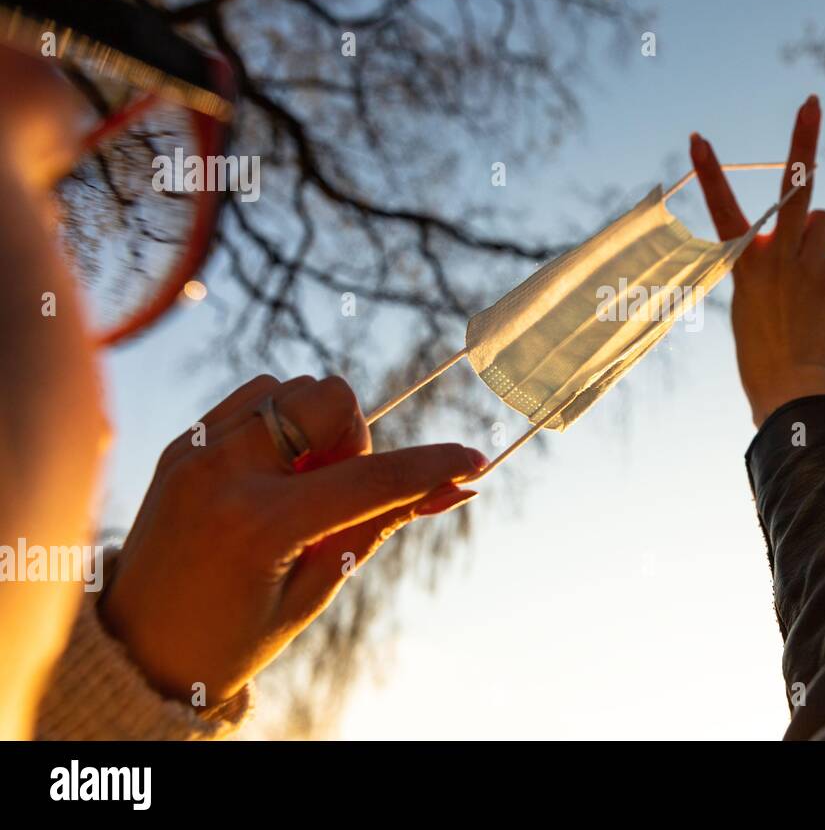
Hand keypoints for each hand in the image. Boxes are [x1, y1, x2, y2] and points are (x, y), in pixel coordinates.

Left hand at [99, 374, 483, 704]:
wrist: (138, 650)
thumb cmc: (234, 635)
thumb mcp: (318, 587)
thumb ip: (383, 524)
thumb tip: (458, 489)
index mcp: (258, 523)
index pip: (369, 477)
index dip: (430, 467)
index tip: (472, 459)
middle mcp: (221, 471)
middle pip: (330, 398)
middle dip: (354, 438)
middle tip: (337, 493)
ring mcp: (194, 450)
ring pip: (293, 388)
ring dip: (315, 428)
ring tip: (299, 489)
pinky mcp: (182, 443)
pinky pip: (254, 397)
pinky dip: (280, 424)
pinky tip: (273, 475)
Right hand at [690, 95, 824, 425]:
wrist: (792, 389)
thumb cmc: (765, 354)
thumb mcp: (752, 303)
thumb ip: (772, 262)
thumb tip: (810, 232)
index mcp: (745, 263)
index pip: (723, 208)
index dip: (710, 171)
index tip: (698, 137)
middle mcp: (777, 255)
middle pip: (796, 187)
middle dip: (805, 139)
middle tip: (812, 102)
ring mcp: (811, 264)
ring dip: (823, 240)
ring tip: (814, 278)